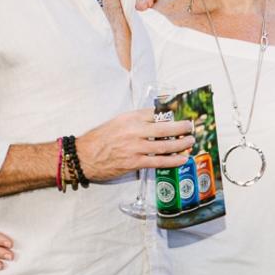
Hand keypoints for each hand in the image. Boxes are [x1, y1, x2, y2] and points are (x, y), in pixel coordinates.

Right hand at [76, 109, 193, 180]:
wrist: (82, 156)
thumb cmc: (99, 139)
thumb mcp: (117, 122)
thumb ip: (135, 121)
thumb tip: (155, 120)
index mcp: (130, 118)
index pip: (156, 112)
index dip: (172, 113)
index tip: (181, 114)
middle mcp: (134, 131)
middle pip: (167, 128)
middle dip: (183, 127)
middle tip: (191, 127)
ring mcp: (136, 147)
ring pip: (166, 145)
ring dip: (182, 144)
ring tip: (191, 141)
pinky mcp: (135, 162)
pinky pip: (159, 161)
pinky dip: (174, 160)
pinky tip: (183, 158)